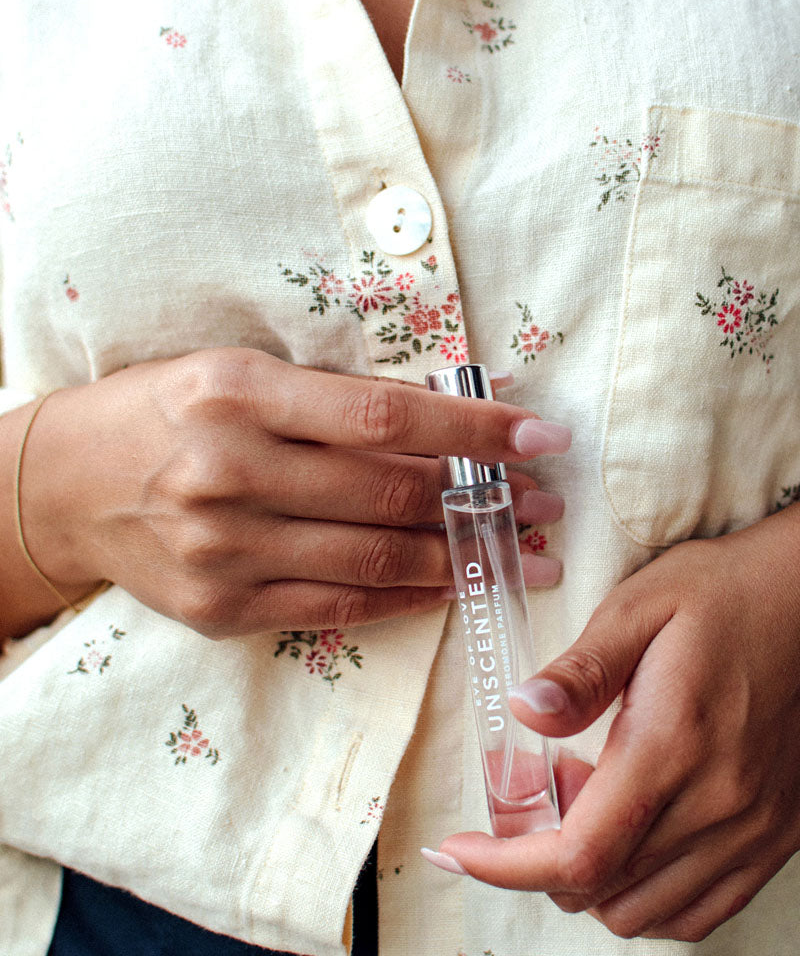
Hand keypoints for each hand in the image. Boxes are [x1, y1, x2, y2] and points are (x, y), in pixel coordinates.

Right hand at [18, 348, 568, 636]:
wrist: (70, 485)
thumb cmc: (170, 411)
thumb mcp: (247, 374)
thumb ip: (344, 397)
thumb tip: (458, 412)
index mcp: (239, 393)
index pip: (387, 416)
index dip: (476, 431)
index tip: (543, 437)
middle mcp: (229, 473)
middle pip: (391, 494)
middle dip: (485, 502)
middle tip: (544, 505)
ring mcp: (224, 551)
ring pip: (376, 561)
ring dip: (465, 558)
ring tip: (525, 555)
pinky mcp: (221, 610)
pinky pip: (341, 609)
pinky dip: (410, 598)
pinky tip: (456, 585)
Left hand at [427, 498, 799, 939]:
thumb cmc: (724, 592)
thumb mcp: (640, 606)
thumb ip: (581, 670)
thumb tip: (521, 711)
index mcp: (672, 745)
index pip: (576, 854)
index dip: (504, 867)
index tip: (458, 852)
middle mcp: (720, 805)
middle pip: (602, 890)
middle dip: (540, 857)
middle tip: (535, 793)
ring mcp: (757, 830)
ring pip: (647, 913)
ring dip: (593, 878)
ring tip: (586, 806)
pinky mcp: (780, 835)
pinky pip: (701, 911)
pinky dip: (649, 894)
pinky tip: (636, 835)